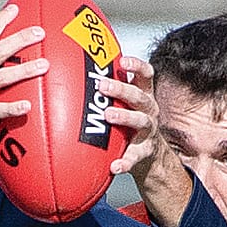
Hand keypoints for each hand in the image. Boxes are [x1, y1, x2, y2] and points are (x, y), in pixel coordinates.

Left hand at [103, 55, 159, 177]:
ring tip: (108, 115)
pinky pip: (135, 156)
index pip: (146, 75)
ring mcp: (149, 131)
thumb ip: (110, 92)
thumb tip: (77, 75)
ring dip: (124, 116)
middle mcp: (149, 110)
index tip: (123, 60)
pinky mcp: (145, 151)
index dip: (136, 66)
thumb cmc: (130, 124)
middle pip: (139, 96)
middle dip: (121, 89)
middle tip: (102, 86)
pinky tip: (115, 167)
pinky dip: (125, 162)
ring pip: (140, 121)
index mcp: (144, 96)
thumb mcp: (125, 105)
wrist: (150, 155)